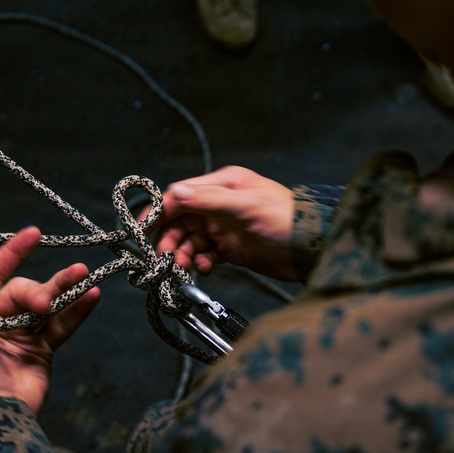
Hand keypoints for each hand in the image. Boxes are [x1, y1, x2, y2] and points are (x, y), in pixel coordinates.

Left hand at [0, 226, 99, 418]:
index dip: (12, 251)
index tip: (34, 232)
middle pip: (22, 289)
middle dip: (38, 288)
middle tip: (43, 302)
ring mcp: (19, 335)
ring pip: (46, 303)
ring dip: (66, 288)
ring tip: (84, 276)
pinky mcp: (41, 352)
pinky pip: (62, 325)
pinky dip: (77, 310)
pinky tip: (91, 295)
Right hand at [154, 166, 297, 280]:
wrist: (312, 249)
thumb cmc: (285, 219)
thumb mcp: (245, 206)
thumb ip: (208, 200)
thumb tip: (175, 192)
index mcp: (223, 184)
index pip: (181, 194)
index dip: (159, 210)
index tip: (141, 229)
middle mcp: (221, 203)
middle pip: (181, 219)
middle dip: (170, 237)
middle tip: (164, 256)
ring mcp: (225, 226)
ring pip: (191, 239)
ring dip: (184, 252)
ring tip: (184, 265)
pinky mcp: (232, 248)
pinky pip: (206, 254)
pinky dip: (201, 262)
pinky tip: (206, 268)